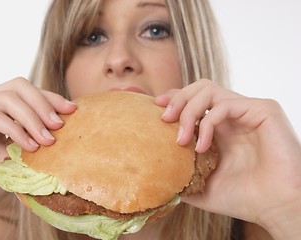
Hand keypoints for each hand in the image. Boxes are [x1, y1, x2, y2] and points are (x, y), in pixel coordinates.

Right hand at [0, 77, 76, 211]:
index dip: (51, 98)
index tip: (72, 111)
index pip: (28, 92)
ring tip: (47, 141)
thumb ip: (35, 142)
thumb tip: (66, 133)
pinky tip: (29, 145)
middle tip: (60, 126)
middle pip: (19, 86)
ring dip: (33, 118)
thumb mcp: (17, 157)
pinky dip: (15, 128)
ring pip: (8, 98)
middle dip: (44, 104)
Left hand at [155, 79, 300, 238]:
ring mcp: (248, 111)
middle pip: (199, 88)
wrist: (275, 207)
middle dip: (177, 99)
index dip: (174, 98)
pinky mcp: (263, 110)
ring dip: (188, 111)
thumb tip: (157, 175)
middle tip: (164, 120)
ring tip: (181, 140)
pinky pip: (225, 105)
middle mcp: (233, 116)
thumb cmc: (243, 198)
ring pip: (209, 90)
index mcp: (221, 127)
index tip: (155, 109)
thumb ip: (182, 175)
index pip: (193, 99)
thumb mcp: (202, 186)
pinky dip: (207, 123)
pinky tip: (202, 146)